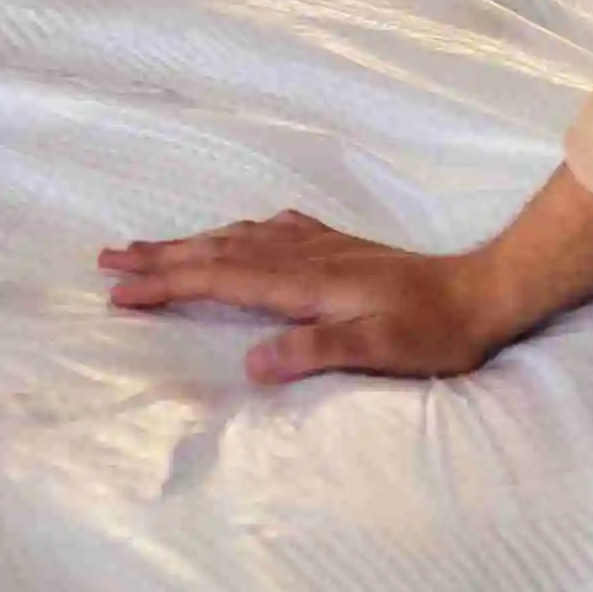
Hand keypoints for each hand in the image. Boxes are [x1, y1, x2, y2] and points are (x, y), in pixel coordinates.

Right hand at [98, 167, 592, 385]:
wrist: (486, 292)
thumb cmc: (434, 332)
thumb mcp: (377, 351)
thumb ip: (314, 351)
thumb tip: (251, 361)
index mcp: (302, 283)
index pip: (218, 279)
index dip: (165, 284)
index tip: (118, 292)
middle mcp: (303, 256)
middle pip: (216, 251)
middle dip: (159, 257)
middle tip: (106, 260)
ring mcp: (321, 247)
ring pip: (239, 238)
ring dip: (190, 242)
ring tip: (150, 246)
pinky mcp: (341, 248)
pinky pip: (274, 231)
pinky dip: (242, 232)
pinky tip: (242, 230)